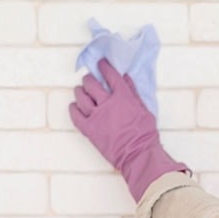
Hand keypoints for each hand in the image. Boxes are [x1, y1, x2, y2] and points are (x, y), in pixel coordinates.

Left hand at [69, 59, 187, 201]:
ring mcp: (96, 116)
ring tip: (80, 90)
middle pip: (92, 85)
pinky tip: (74, 106)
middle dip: (89, 79)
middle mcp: (107, 104)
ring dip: (79, 91)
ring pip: (81, 97)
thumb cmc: (145, 133)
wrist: (138, 154)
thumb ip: (133, 93)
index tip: (101, 63)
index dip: (105, 68)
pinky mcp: (89, 129)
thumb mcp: (144, 110)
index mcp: (123, 98)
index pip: (111, 76)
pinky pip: (75, 115)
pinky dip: (73, 109)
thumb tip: (126, 78)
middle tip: (88, 79)